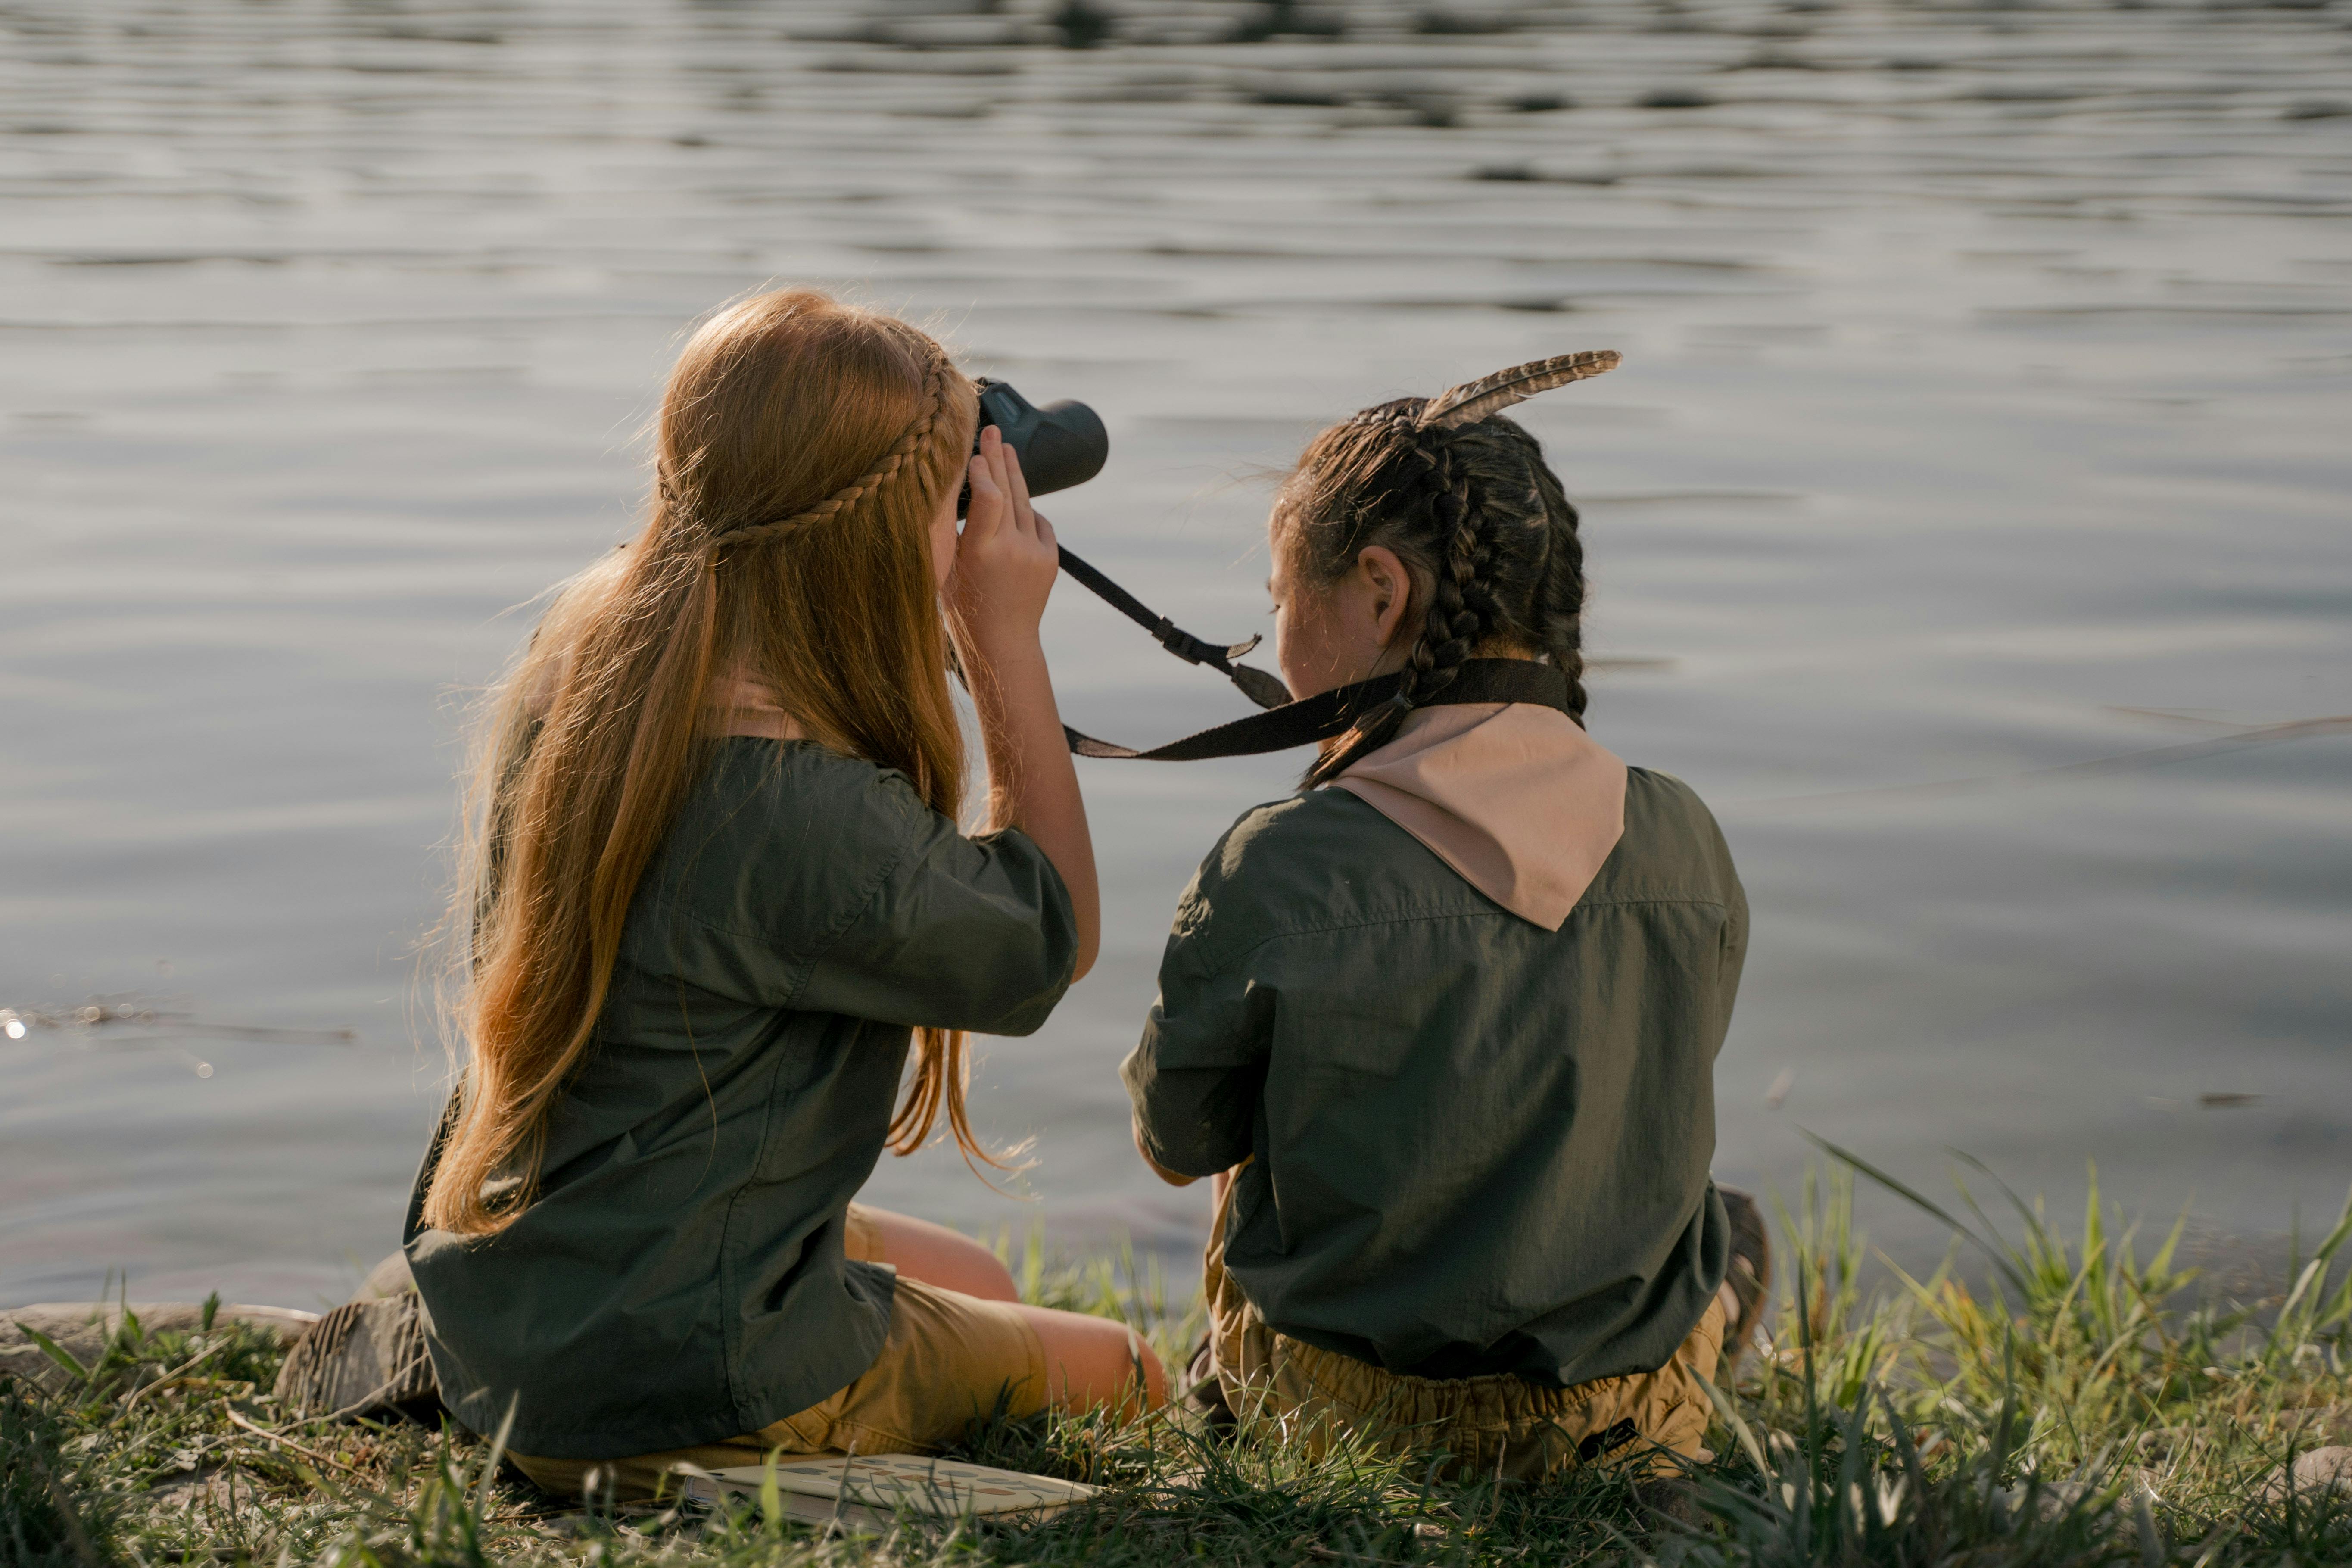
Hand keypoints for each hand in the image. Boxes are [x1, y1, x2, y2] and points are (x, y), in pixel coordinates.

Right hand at [948, 425, 1057, 659]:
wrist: (1004, 644)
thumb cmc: (963, 609)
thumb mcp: (943, 572)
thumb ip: (944, 533)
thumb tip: (942, 489)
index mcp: (981, 553)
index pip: (988, 498)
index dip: (982, 471)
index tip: (974, 453)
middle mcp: (1013, 550)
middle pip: (1008, 491)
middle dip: (998, 457)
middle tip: (992, 431)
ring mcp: (1036, 554)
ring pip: (1025, 502)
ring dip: (1014, 474)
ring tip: (1005, 448)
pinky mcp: (1051, 558)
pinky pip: (1038, 522)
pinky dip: (1026, 509)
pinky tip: (1016, 495)